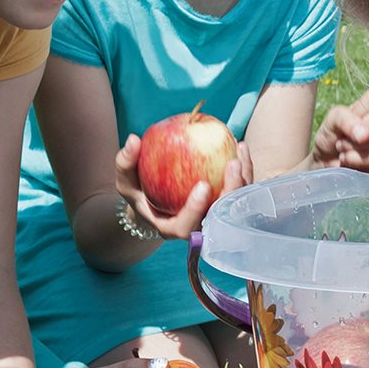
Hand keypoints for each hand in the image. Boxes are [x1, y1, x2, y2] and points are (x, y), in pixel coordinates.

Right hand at [115, 133, 252, 238]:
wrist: (155, 203)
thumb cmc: (139, 193)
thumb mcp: (126, 181)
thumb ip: (125, 163)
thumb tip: (133, 140)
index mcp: (171, 227)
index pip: (185, 227)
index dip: (195, 210)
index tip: (202, 186)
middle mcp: (197, 227)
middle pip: (219, 218)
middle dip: (231, 192)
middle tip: (232, 164)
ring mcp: (213, 217)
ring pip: (234, 204)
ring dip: (242, 178)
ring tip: (239, 149)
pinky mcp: (224, 205)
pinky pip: (238, 190)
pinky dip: (242, 169)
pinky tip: (240, 146)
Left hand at [310, 87, 368, 171]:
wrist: (327, 159)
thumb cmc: (333, 133)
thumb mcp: (334, 118)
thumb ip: (348, 120)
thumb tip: (366, 136)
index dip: (359, 113)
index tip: (350, 119)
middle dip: (357, 132)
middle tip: (346, 136)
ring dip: (354, 147)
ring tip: (344, 147)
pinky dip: (356, 160)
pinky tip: (348, 158)